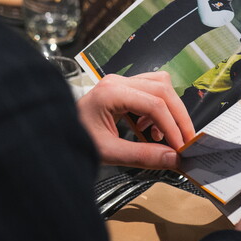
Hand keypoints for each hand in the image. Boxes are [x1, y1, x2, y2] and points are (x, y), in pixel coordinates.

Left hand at [76, 72, 194, 169]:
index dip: (173, 126)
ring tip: (163, 135)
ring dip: (169, 109)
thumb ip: (143, 156)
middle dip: (177, 117)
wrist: (55, 133)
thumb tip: (173, 159)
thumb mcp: (109, 152)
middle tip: (185, 141)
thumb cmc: (75, 139)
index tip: (181, 147)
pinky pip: (150, 89)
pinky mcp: (122, 87)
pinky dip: (158, 108)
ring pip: (159, 85)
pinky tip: (149, 128)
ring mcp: (119, 81)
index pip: (155, 104)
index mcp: (110, 93)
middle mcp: (117, 81)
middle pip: (162, 89)